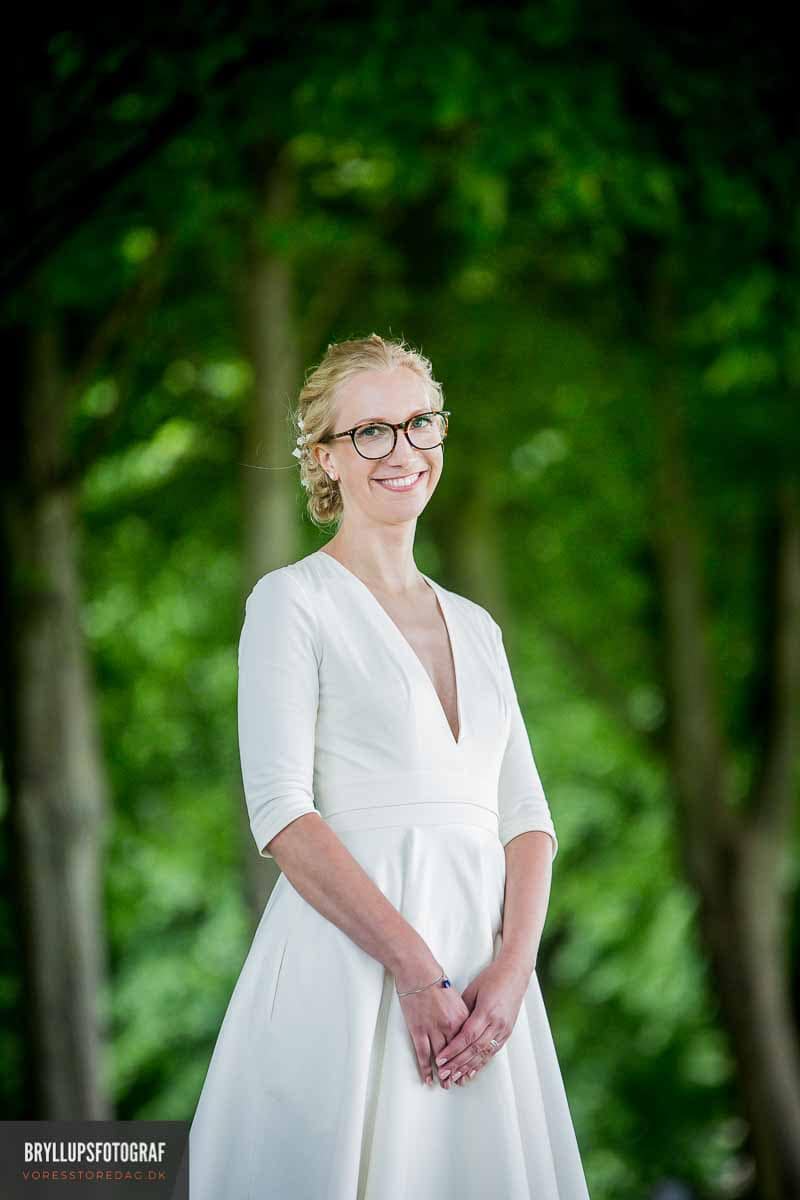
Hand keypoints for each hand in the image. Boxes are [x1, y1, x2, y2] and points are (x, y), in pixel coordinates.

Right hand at [396, 966, 470, 1085]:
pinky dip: (425, 1068)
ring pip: (440, 1058)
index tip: (470, 1070)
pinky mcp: (418, 1030)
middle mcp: (450, 1026)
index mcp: (462, 1017)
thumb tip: (465, 1030)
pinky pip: (423, 1054)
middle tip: (458, 1083)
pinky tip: (427, 1078)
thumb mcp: (456, 998)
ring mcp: (433, 1029)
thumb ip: (462, 1015)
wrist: (417, 971)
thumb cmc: (436, 981)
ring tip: (444, 1085)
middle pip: (456, 1054)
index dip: (469, 1059)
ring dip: (442, 1074)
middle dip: (457, 1071)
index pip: (468, 1044)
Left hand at [434, 954, 530, 1088]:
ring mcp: (503, 1030)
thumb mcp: (473, 991)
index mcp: (486, 1011)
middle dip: (457, 1064)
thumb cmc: (491, 978)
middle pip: (474, 1049)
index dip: (452, 1050)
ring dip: (468, 1068)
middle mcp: (496, 1023)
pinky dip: (480, 1064)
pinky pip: (492, 1052)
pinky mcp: (506, 1033)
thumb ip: (462, 1011)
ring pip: (483, 1054)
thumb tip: (449, 1028)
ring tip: (455, 1078)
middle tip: (443, 1074)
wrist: (514, 974)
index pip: (466, 1036)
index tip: (440, 1059)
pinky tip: (471, 1072)